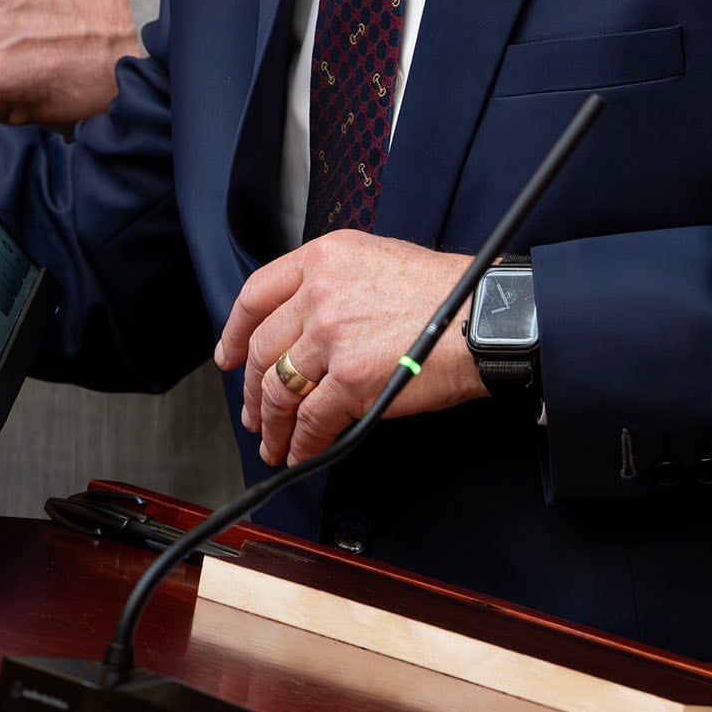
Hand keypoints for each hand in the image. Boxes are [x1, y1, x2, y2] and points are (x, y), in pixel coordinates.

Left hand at [216, 236, 483, 465]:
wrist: (484, 316)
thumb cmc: (446, 292)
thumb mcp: (377, 260)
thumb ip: (333, 283)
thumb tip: (306, 325)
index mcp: (323, 258)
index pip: (255, 294)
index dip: (233, 332)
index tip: (227, 355)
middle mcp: (319, 293)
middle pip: (261, 347)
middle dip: (250, 389)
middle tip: (252, 412)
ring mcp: (332, 335)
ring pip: (280, 388)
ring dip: (271, 423)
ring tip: (273, 442)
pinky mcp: (351, 378)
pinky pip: (312, 419)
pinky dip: (303, 443)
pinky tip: (302, 453)